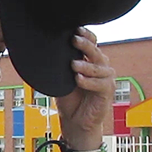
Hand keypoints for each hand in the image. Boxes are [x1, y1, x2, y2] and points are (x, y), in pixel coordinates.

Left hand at [54, 27, 115, 147]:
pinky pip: (100, 84)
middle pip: (96, 51)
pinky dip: (88, 81)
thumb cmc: (69, 99)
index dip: (86, 35)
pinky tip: (78, 80)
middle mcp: (101, 67)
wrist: (75, 122)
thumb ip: (59, 65)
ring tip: (73, 65)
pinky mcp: (107, 92)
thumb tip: (43, 51)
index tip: (75, 29)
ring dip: (86, 65)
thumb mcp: (61, 79)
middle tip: (74, 40)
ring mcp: (106, 79)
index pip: (92, 42)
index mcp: (90, 60)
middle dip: (85, 45)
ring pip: (99, 67)